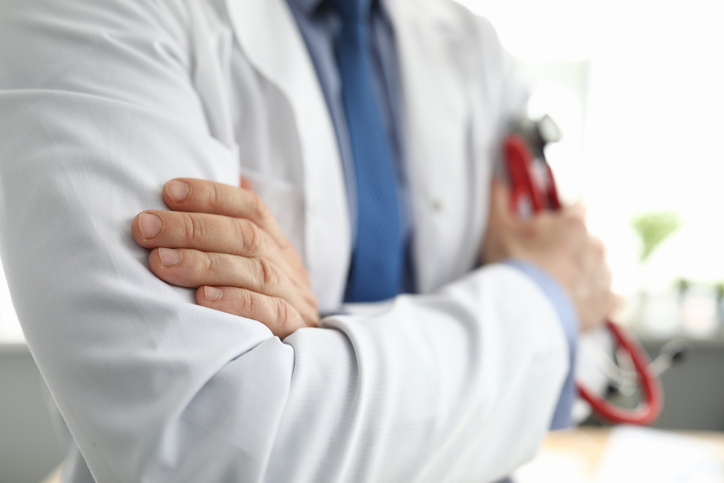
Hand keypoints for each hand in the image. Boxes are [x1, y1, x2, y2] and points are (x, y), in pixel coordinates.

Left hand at [132, 178, 318, 337]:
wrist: (309, 360)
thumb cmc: (265, 302)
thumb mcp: (254, 264)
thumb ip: (235, 229)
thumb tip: (218, 183)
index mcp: (276, 243)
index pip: (250, 208)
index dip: (211, 195)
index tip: (169, 191)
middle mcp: (287, 264)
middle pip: (245, 236)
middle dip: (192, 228)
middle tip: (146, 228)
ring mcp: (294, 296)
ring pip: (254, 272)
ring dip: (204, 263)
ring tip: (160, 262)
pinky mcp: (295, 328)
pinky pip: (270, 312)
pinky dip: (236, 302)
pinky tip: (203, 299)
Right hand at [481, 179, 616, 331]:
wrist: (525, 310)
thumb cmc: (513, 266)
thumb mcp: (496, 227)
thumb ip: (497, 200)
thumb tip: (495, 182)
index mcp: (571, 225)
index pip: (576, 209)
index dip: (560, 218)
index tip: (546, 227)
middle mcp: (593, 247)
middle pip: (587, 240)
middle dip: (570, 247)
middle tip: (543, 260)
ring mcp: (601, 277)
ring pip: (599, 268)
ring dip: (583, 273)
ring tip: (556, 285)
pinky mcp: (604, 305)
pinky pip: (611, 299)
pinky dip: (598, 299)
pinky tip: (579, 302)